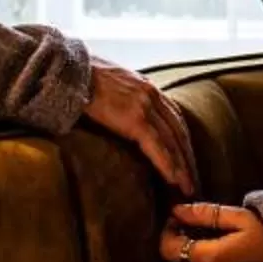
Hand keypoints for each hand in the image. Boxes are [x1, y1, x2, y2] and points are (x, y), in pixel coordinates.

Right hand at [84, 57, 199, 195]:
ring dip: (182, 167)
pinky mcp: (134, 118)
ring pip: (172, 141)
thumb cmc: (82, 81)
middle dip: (187, 158)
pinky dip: (168, 164)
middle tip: (193, 181)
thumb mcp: (111, 86)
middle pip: (178, 131)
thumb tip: (121, 117)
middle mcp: (152, 94)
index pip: (174, 118)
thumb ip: (123, 100)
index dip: (182, 142)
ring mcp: (145, 105)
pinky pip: (157, 146)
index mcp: (147, 87)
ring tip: (187, 188)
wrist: (69, 73)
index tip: (188, 161)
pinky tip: (174, 180)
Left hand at [162, 203, 262, 261]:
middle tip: (183, 233)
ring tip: (195, 244)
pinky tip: (207, 256)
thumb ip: (206, 214)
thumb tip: (177, 210)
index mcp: (211, 258)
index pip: (169, 249)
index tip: (177, 218)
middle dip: (170, 252)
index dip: (167, 231)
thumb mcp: (240, 217)